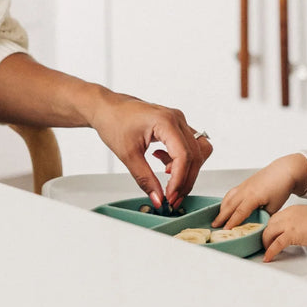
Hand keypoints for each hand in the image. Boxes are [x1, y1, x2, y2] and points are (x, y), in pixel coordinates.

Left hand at [89, 93, 211, 208]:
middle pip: (195, 155)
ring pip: (198, 150)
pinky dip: (182, 161)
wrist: (107, 108)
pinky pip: (190, 146)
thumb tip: (158, 198)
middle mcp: (176, 118)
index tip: (170, 196)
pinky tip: (164, 163)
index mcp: (165, 121)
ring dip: (188, 170)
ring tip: (167, 178)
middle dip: (185, 180)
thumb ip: (145, 179)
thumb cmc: (114, 121)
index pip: (184, 155)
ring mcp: (178, 121)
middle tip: (171, 197)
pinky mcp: (176, 125)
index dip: (179, 180)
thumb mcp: (127, 155)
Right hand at [212, 153, 306, 228]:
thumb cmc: (281, 187)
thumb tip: (258, 224)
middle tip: (215, 225)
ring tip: (218, 217)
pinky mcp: (244, 183)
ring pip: (229, 198)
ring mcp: (244, 185)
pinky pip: (231, 192)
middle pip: (230, 205)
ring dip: (222, 208)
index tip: (226, 230)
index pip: (239, 212)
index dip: (231, 222)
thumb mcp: (275, 207)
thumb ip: (264, 216)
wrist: (283, 171)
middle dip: (222, 216)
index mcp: (253, 196)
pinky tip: (226, 204)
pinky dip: (226, 200)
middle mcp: (245, 190)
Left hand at [261, 205, 306, 261]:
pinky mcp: (291, 235)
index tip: (270, 234)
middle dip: (266, 234)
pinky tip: (268, 257)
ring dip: (266, 243)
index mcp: (292, 210)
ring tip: (266, 250)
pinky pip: (276, 244)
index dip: (271, 227)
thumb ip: (299, 220)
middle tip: (266, 243)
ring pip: (269, 233)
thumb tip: (297, 229)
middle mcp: (287, 215)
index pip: (275, 218)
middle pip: (269, 224)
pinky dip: (270, 251)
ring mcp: (288, 224)